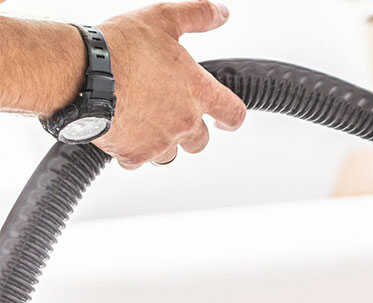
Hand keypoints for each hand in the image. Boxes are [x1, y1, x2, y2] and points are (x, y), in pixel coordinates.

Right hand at [95, 1, 245, 167]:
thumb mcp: (162, 19)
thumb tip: (221, 13)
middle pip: (201, 140)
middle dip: (190, 130)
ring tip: (141, 118)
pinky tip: (120, 130)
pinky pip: (139, 160)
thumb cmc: (119, 48)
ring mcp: (160, 141)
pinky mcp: (134, 154)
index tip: (225, 120)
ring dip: (162, 141)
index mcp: (198, 92)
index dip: (231, 117)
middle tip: (168, 112)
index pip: (234, 113)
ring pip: (170, 153)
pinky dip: (132, 149)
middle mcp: (184, 122)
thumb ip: (197, 15)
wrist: (80, 73)